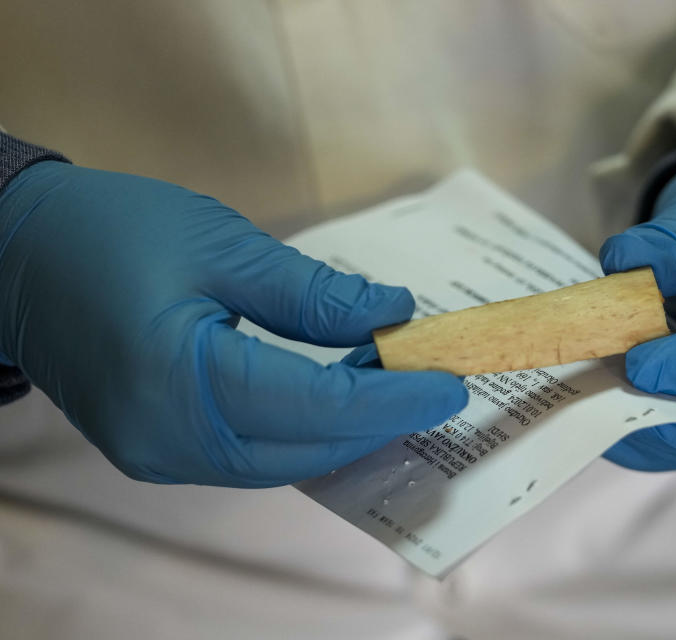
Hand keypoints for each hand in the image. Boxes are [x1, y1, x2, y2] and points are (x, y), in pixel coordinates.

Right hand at [0, 162, 466, 486]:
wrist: (13, 254)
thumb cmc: (109, 232)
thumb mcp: (220, 245)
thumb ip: (312, 293)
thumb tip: (393, 314)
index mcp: (179, 384)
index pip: (318, 409)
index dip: (395, 398)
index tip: (452, 382)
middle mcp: (170, 441)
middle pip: (306, 449)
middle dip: (381, 419)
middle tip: (436, 380)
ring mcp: (160, 455)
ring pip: (283, 461)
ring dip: (346, 428)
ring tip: (397, 383)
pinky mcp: (159, 448)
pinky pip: (252, 454)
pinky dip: (304, 429)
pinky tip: (338, 395)